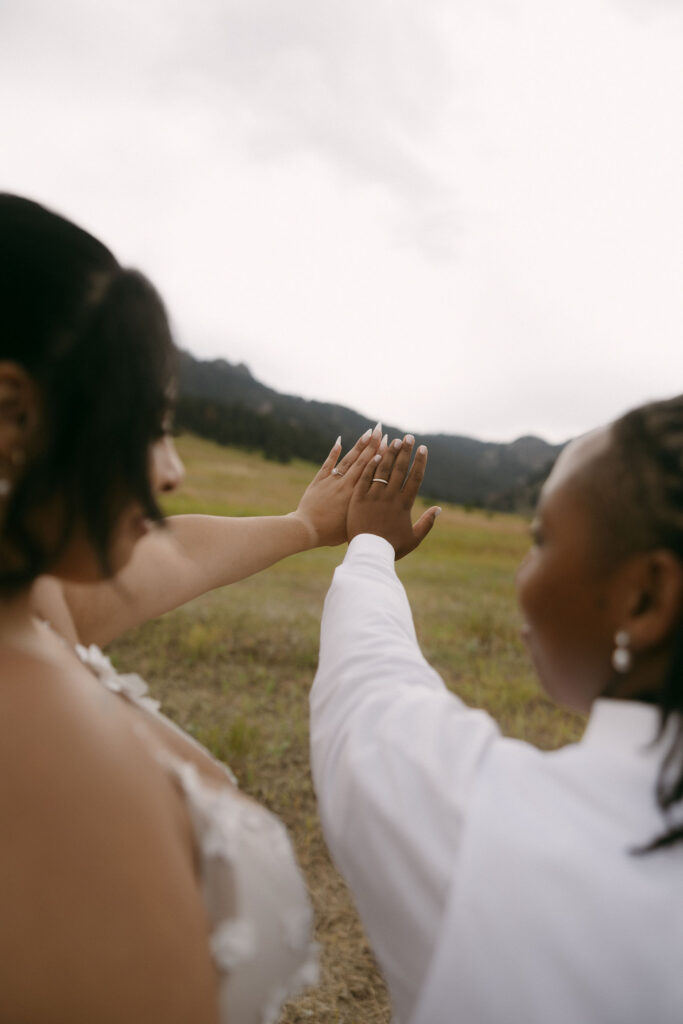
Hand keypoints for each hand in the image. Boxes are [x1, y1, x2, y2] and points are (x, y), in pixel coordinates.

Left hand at [291, 424, 383, 546]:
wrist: (307, 530)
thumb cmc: (332, 534)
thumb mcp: (355, 524)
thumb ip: (367, 512)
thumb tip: (381, 508)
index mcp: (357, 495)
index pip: (373, 471)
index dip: (382, 456)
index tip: (390, 443)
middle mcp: (346, 484)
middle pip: (363, 461)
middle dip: (373, 443)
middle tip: (381, 429)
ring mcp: (332, 481)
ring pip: (348, 459)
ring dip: (359, 445)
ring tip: (368, 431)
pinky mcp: (319, 481)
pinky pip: (328, 464)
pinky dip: (333, 452)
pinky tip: (339, 441)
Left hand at [347, 435, 440, 558]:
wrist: (367, 554)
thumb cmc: (392, 548)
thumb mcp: (414, 538)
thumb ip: (427, 523)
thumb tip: (439, 509)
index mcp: (404, 505)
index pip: (415, 478)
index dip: (420, 461)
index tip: (423, 448)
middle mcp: (390, 497)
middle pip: (399, 469)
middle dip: (405, 451)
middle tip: (408, 437)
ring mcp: (373, 496)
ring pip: (382, 470)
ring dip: (389, 453)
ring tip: (393, 440)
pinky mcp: (358, 498)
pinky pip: (365, 478)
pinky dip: (371, 465)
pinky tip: (375, 454)